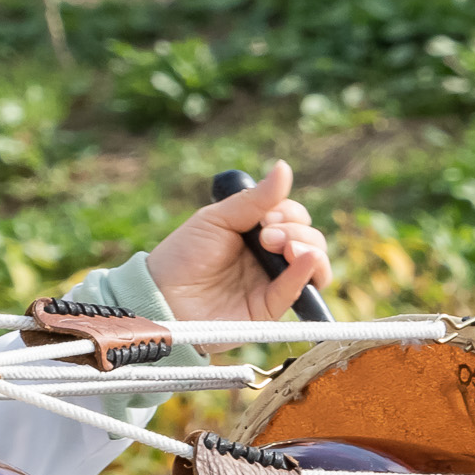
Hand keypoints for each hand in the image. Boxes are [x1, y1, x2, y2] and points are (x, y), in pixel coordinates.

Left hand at [145, 160, 328, 322]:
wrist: (162, 294)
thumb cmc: (183, 255)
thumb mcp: (216, 219)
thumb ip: (255, 199)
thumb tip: (283, 166)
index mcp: (255, 231)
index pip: (292, 216)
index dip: (287, 213)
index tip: (265, 217)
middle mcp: (268, 256)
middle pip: (308, 237)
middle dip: (295, 230)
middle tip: (266, 235)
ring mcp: (272, 281)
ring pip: (313, 263)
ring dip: (309, 248)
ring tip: (285, 247)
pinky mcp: (271, 307)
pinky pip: (299, 290)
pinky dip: (307, 271)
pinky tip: (304, 258)